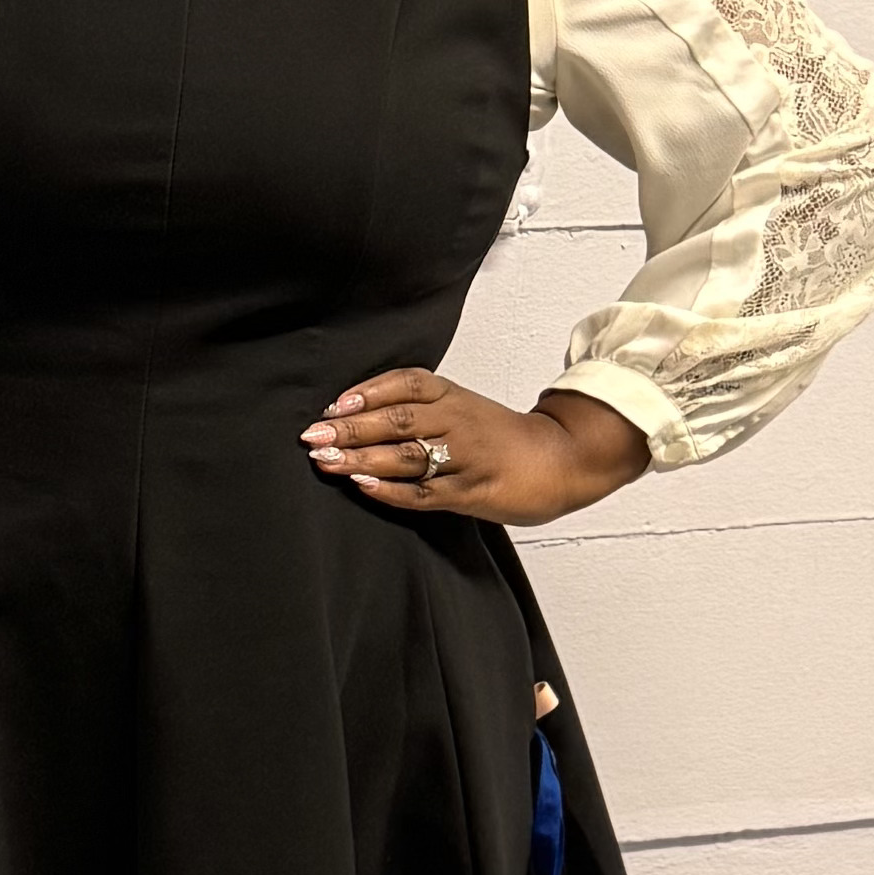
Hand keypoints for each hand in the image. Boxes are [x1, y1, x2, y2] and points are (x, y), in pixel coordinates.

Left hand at [303, 368, 651, 526]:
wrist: (561, 459)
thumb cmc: (500, 437)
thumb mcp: (461, 408)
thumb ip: (416, 409)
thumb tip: (350, 414)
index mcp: (453, 395)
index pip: (407, 383)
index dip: (369, 391)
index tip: (333, 403)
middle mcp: (457, 421)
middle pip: (398, 419)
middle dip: (351, 427)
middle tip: (312, 435)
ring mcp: (465, 457)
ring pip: (407, 455)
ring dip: (362, 458)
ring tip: (325, 460)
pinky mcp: (473, 491)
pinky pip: (426, 491)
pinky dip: (392, 489)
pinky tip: (362, 485)